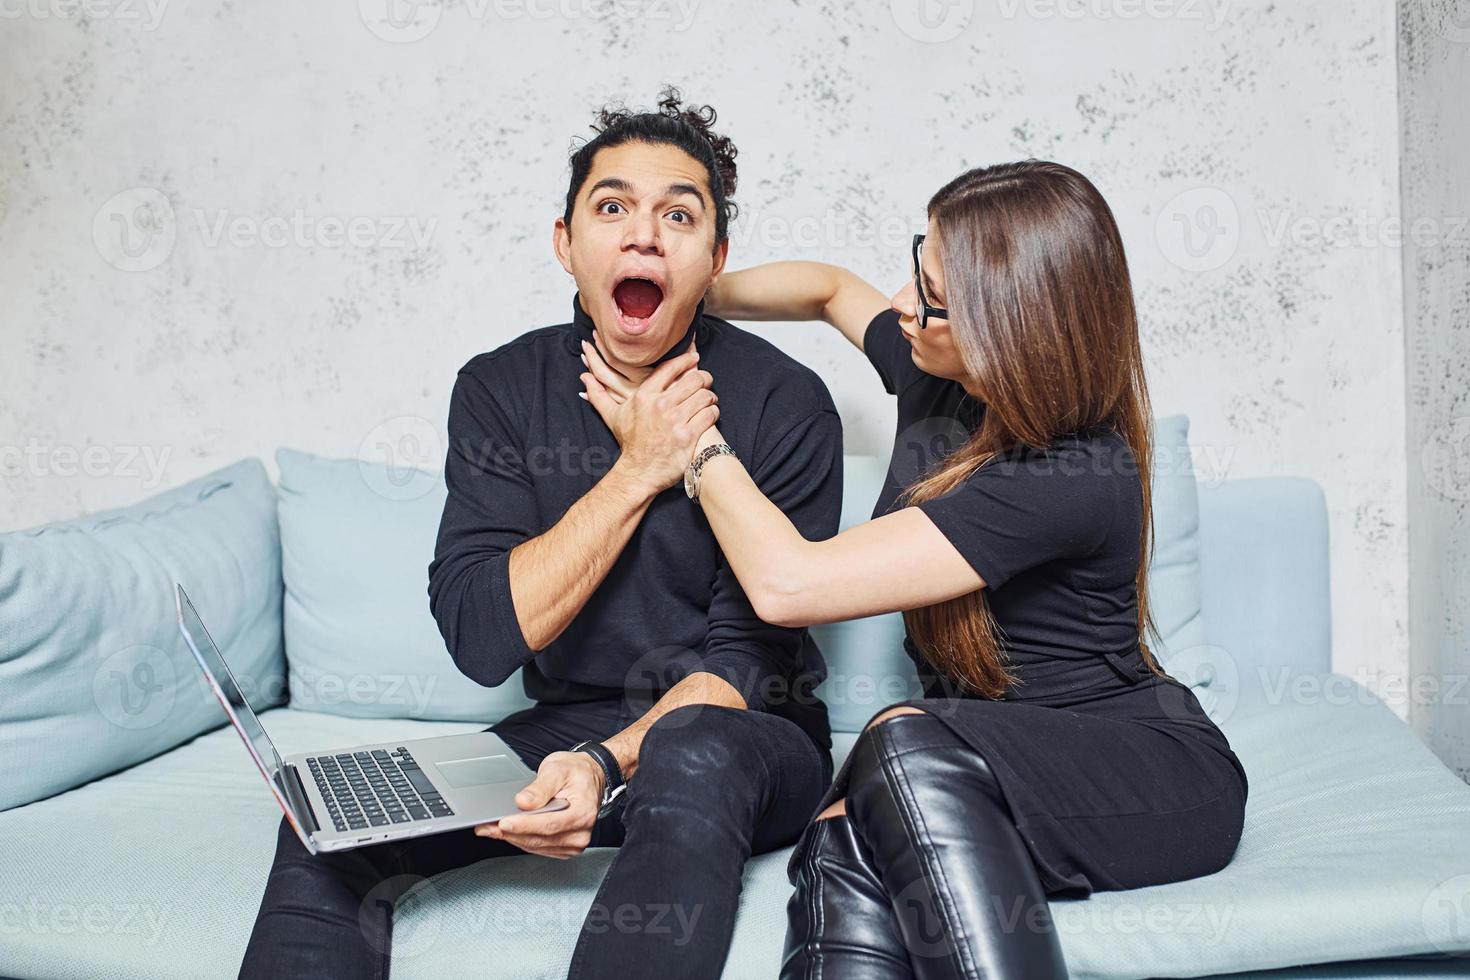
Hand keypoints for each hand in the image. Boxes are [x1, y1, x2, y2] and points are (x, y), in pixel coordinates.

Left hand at [474, 750, 604, 858]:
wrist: (589, 777)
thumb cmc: (575, 772)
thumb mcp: (557, 770)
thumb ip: (540, 787)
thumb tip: (523, 802)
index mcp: (584, 812)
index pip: (549, 824)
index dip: (524, 825)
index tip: (503, 822)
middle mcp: (581, 833)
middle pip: (539, 838)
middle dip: (510, 833)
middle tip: (486, 826)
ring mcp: (573, 844)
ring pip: (535, 846)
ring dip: (511, 838)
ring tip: (490, 828)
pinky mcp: (564, 848)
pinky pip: (538, 848)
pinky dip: (520, 840)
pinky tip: (507, 832)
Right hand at [579, 333, 718, 494]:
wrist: (639, 472)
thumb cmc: (630, 443)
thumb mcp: (613, 416)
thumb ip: (599, 395)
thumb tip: (584, 380)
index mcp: (645, 396)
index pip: (671, 368)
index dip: (687, 360)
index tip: (694, 359)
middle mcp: (660, 405)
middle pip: (694, 379)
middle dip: (704, 379)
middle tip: (706, 382)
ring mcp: (675, 421)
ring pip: (705, 396)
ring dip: (710, 396)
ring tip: (709, 400)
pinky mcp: (688, 436)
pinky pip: (709, 414)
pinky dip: (713, 412)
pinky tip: (710, 414)